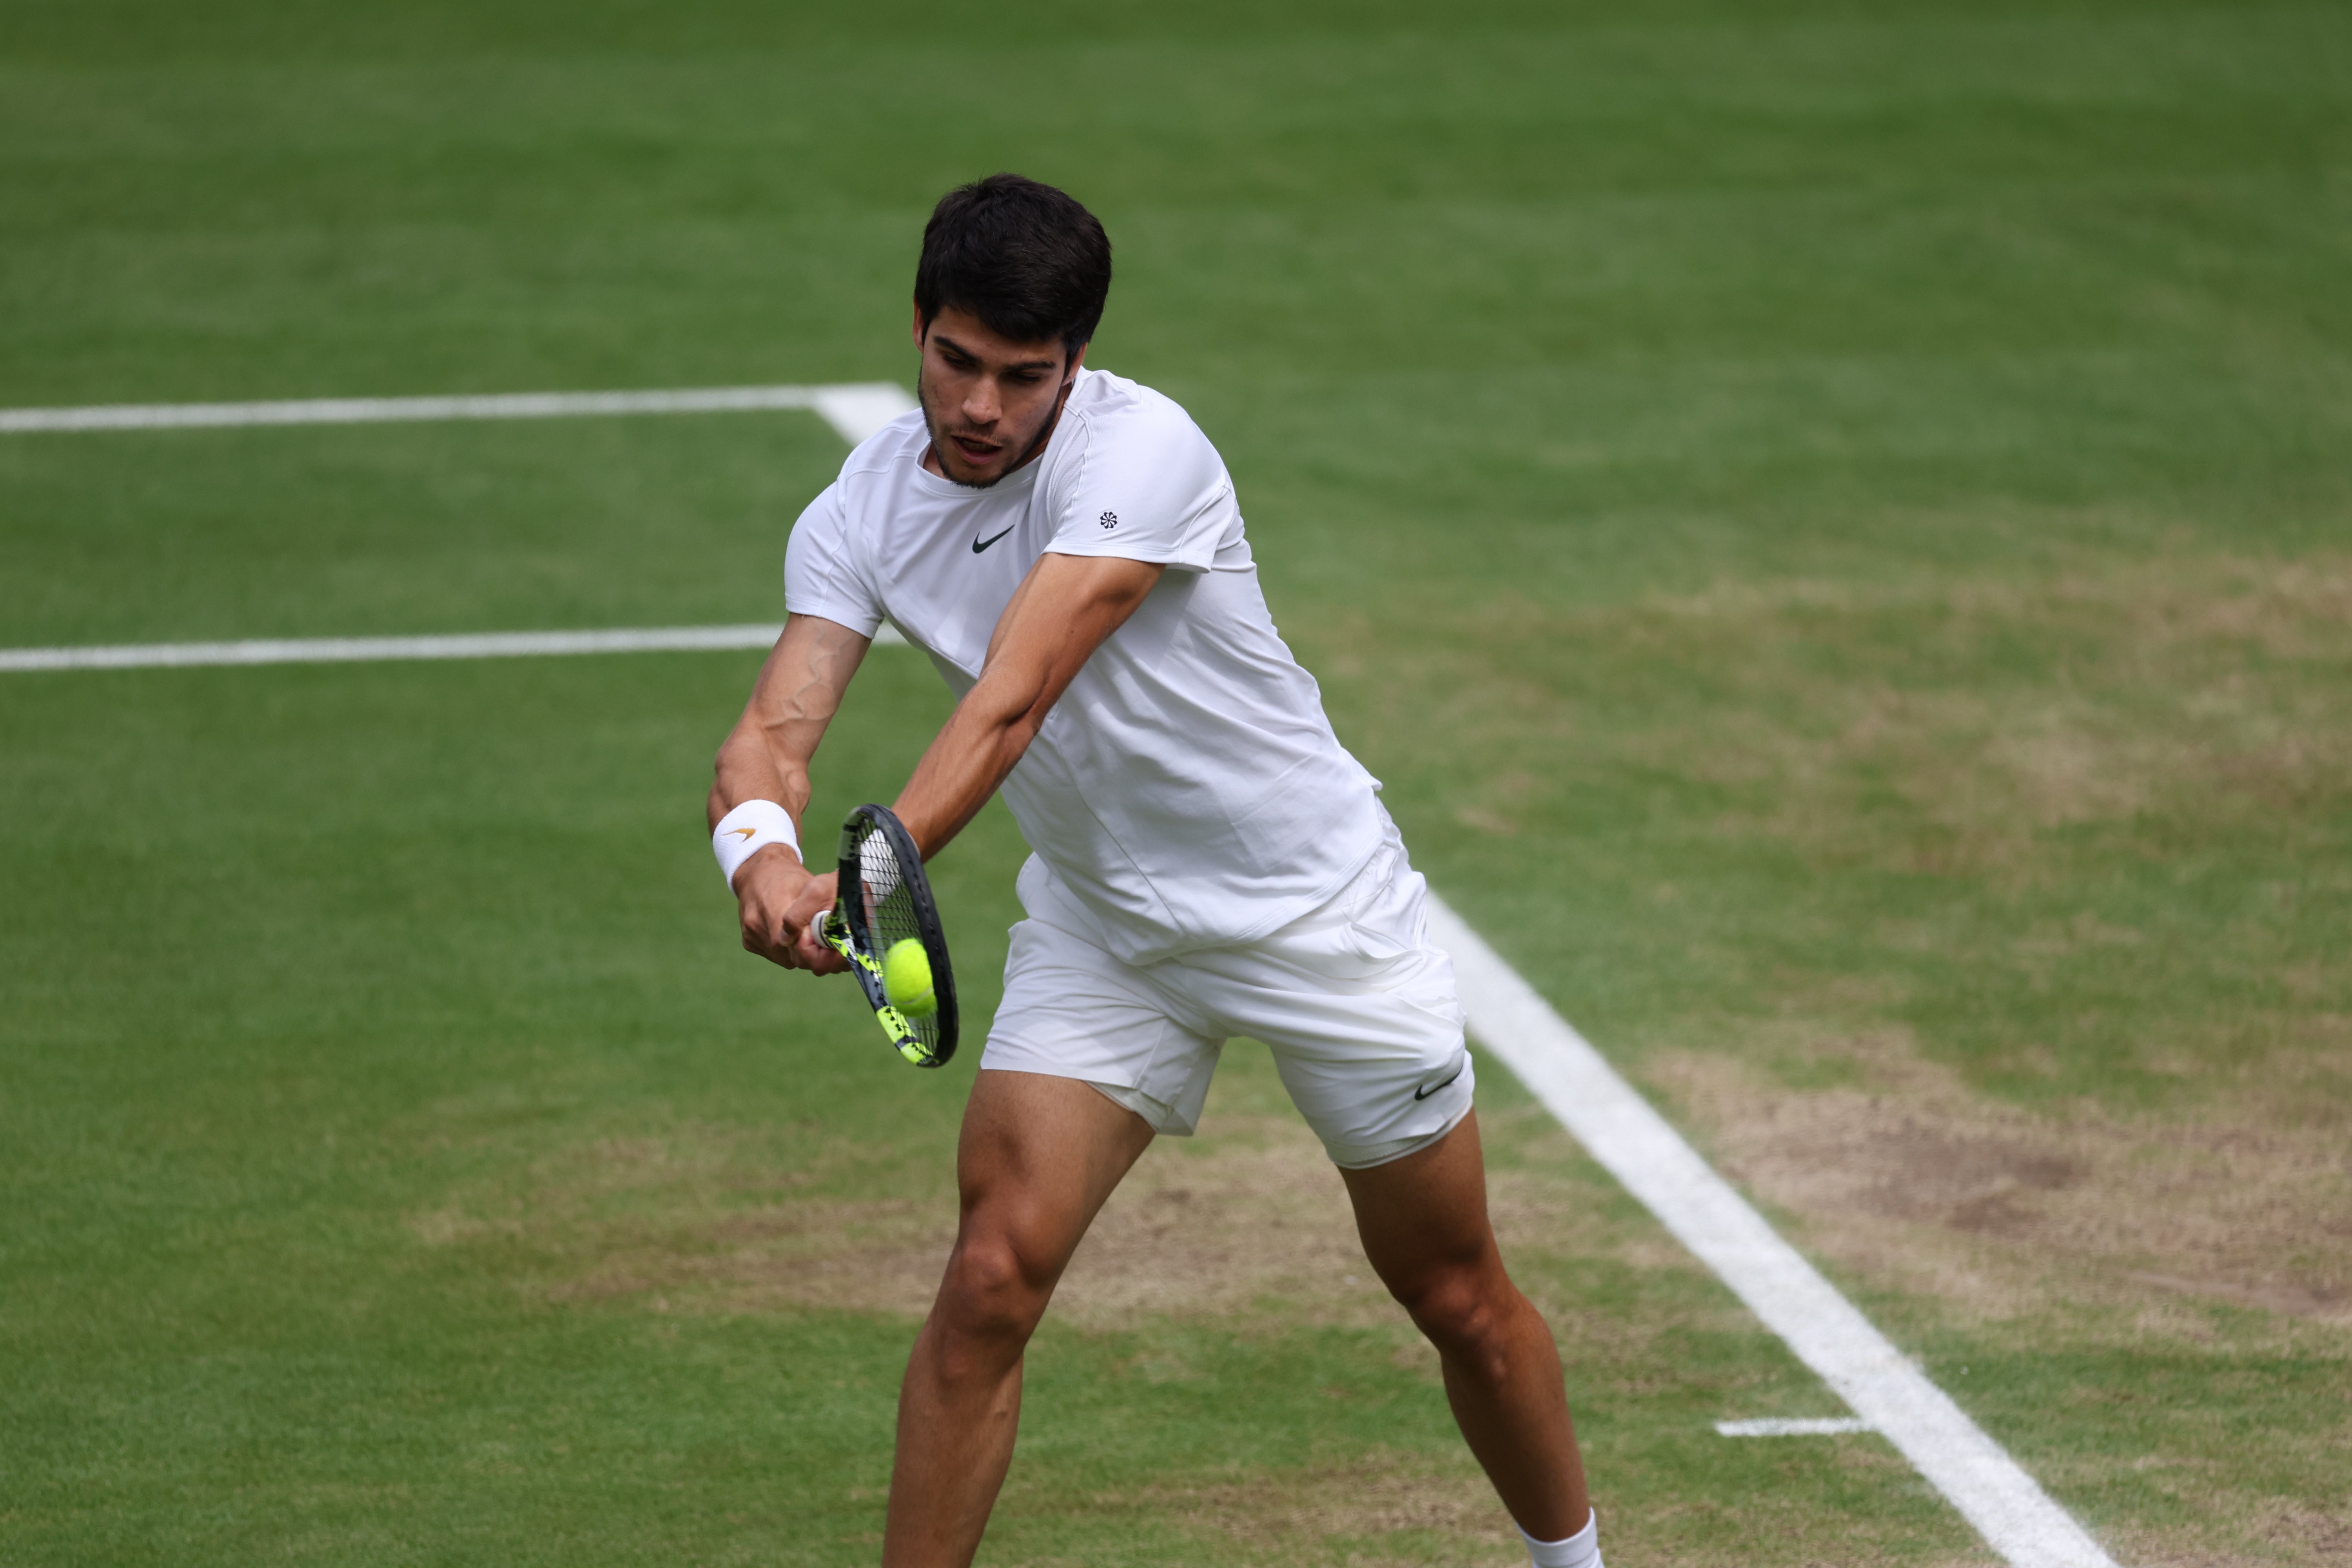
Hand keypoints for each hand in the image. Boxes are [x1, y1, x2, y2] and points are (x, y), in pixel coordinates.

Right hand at [735, 849, 846, 972]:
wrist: (759, 871)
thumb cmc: (789, 878)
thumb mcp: (810, 888)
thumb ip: (815, 914)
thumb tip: (831, 937)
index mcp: (772, 908)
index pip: (793, 945)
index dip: (811, 949)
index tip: (823, 943)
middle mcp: (756, 924)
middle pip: (787, 955)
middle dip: (806, 953)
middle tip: (818, 942)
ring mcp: (750, 934)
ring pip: (780, 958)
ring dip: (795, 952)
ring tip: (804, 935)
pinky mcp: (747, 941)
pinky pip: (771, 955)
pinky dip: (783, 951)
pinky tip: (789, 935)